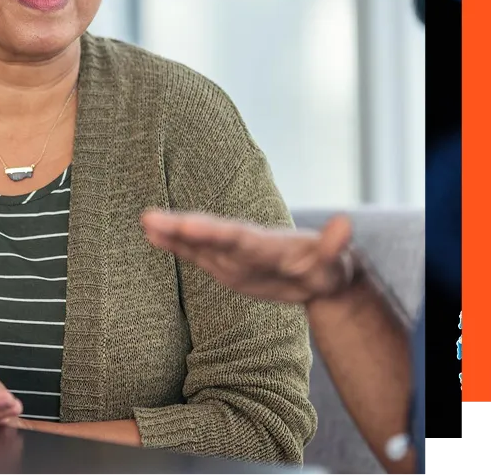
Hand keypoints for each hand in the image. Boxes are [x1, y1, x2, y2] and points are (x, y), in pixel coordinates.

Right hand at [141, 210, 356, 304]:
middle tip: (149, 217)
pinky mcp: (226, 263)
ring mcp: (233, 253)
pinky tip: (152, 236)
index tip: (187, 225)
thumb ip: (335, 245)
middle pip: (210, 234)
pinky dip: (176, 245)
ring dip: (172, 233)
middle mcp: (244, 244)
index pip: (237, 236)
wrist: (321, 273)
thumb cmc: (330, 268)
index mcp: (267, 244)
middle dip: (181, 227)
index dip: (212, 232)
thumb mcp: (337, 262)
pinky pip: (197, 254)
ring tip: (144, 221)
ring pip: (198, 242)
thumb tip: (346, 224)